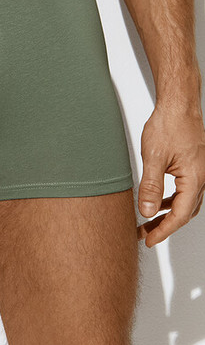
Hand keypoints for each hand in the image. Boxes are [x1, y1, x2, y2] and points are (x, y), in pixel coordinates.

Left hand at [137, 104, 204, 246]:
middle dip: (165, 226)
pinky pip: (185, 190)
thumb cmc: (169, 124)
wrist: (178, 105)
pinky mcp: (194, 167)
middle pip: (185, 212)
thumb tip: (147, 211)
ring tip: (149, 222)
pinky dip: (172, 200)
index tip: (150, 239)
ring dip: (168, 214)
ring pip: (185, 202)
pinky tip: (159, 202)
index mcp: (195, 179)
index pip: (180, 215)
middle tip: (145, 234)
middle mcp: (202, 178)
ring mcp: (200, 172)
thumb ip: (151, 186)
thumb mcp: (153, 157)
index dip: (164, 231)